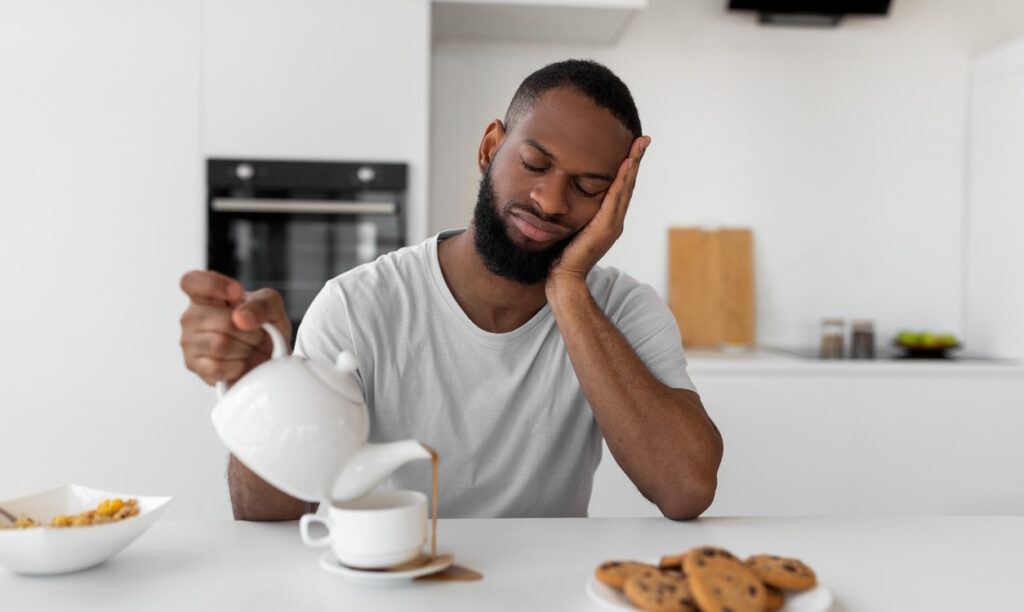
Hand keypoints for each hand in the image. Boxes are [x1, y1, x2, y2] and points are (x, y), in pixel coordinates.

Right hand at [178, 270, 291, 385]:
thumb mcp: (272, 306)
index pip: (191, 282)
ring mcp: (189, 342)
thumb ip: (262, 304)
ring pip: (220, 345)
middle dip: (250, 331)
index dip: (214, 286)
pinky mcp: (193, 365)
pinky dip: (238, 366)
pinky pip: (218, 366)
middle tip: (257, 334)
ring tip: (248, 347)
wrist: (267, 359)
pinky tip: (239, 362)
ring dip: (245, 349)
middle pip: (223, 321)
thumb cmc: (264, 328)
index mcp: (206, 295)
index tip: (238, 293)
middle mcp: (192, 316)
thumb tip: (241, 317)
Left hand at [546, 135, 649, 294]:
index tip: (633, 147)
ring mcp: (613, 224)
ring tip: (640, 145)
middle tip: (644, 139)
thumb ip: (576, 213)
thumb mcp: (572, 226)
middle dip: (636, 160)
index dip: (628, 167)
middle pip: (629, 184)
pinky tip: (627, 164)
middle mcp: (615, 220)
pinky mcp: (606, 227)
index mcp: (608, 219)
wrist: (564, 277)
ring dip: (633, 164)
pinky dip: (623, 180)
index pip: (621, 187)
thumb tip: (566, 198)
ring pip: (626, 188)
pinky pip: (616, 197)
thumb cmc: (563, 255)